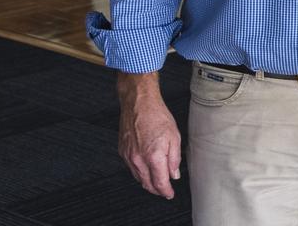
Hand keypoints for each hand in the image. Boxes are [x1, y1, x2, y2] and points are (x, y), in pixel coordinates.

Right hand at [117, 71, 181, 198]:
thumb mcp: (175, 137)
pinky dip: (139, 172)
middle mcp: (138, 159)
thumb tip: (174, 174)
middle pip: (147, 184)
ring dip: (148, 182)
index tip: (170, 194)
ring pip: (138, 177)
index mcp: (154, 156)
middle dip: (157, 190)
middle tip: (165, 190)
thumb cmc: (157, 116)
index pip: (160, 183)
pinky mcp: (122, 151)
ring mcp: (128, 156)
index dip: (166, 192)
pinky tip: (146, 168)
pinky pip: (131, 168)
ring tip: (157, 181)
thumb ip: (174, 159)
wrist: (138, 103)